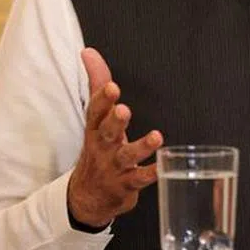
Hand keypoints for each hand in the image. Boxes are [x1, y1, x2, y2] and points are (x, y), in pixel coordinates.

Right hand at [67, 47, 163, 227]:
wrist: (87, 196)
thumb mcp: (96, 118)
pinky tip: (163, 167)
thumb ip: (97, 84)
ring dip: (140, 147)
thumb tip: (89, 52)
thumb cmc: (98, 148)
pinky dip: (151, 174)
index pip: (95, 112)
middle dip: (115, 121)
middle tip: (124, 110)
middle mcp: (102, 147)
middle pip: (106, 133)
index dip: (102, 100)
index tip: (112, 86)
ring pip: (126, 156)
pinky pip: (139, 180)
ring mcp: (114, 168)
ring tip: (156, 137)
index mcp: (95, 129)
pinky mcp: (126, 185)